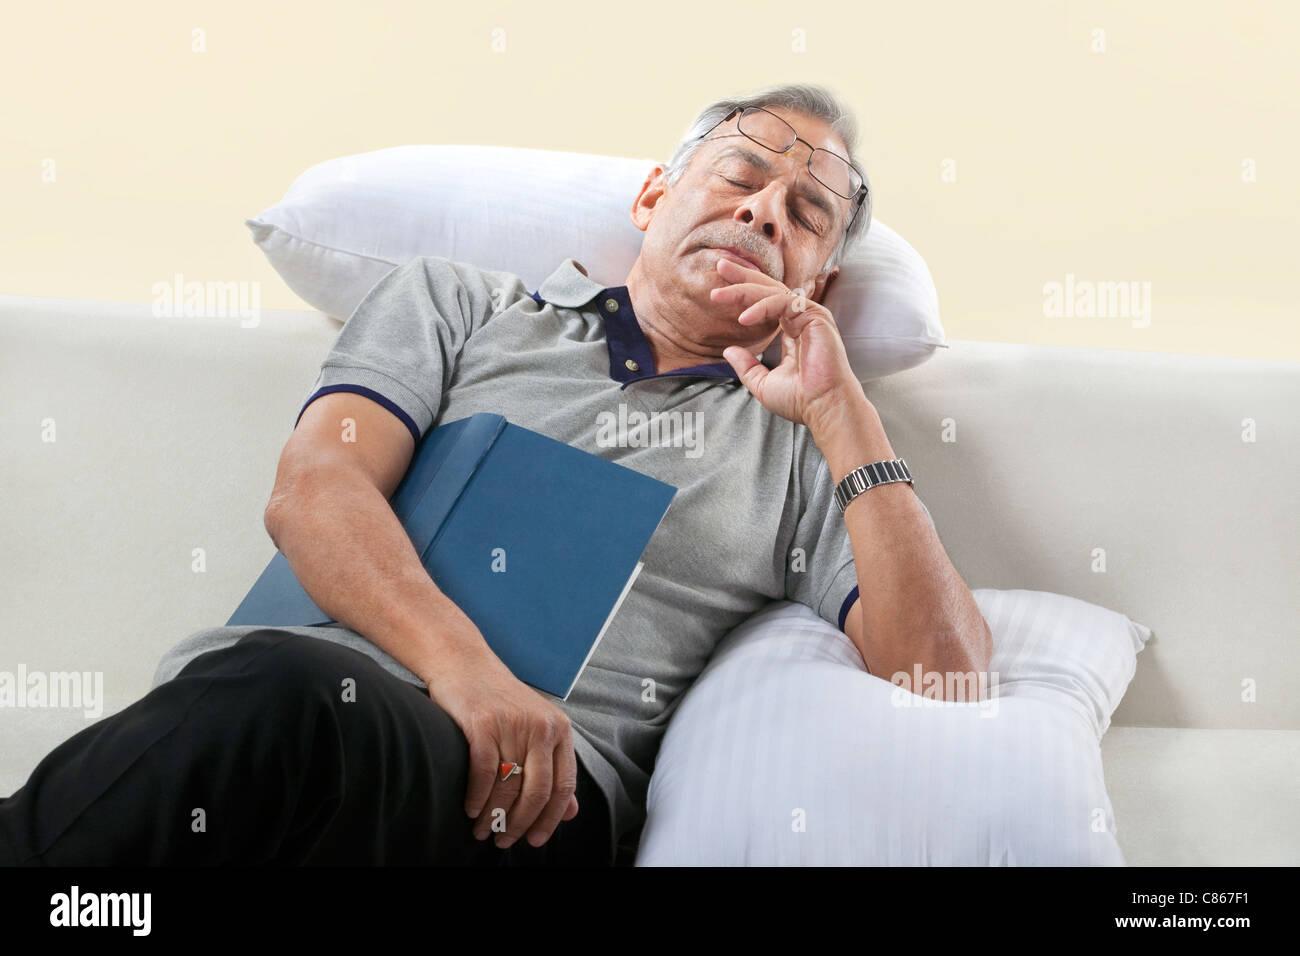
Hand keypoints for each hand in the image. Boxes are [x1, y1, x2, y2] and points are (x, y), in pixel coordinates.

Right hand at [427, 650, 579, 849]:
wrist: (465, 663)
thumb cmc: (499, 700)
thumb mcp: (536, 729)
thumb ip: (555, 768)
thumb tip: (570, 812)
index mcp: (559, 729)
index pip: (563, 785)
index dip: (551, 819)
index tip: (537, 840)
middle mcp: (540, 726)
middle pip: (538, 791)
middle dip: (521, 824)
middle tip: (505, 841)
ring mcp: (512, 724)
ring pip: (508, 785)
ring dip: (494, 816)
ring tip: (483, 831)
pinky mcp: (482, 723)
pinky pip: (483, 772)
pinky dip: (477, 797)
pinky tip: (471, 809)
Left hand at [710, 255, 862, 430]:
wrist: (823, 407)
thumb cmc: (800, 399)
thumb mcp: (763, 383)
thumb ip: (746, 366)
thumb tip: (727, 351)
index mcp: (792, 330)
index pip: (766, 302)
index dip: (744, 291)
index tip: (720, 288)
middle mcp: (801, 318)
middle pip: (769, 289)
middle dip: (742, 277)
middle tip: (719, 265)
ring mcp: (809, 315)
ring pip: (773, 292)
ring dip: (744, 289)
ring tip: (718, 295)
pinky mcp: (814, 316)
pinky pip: (783, 302)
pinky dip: (761, 307)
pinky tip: (743, 318)